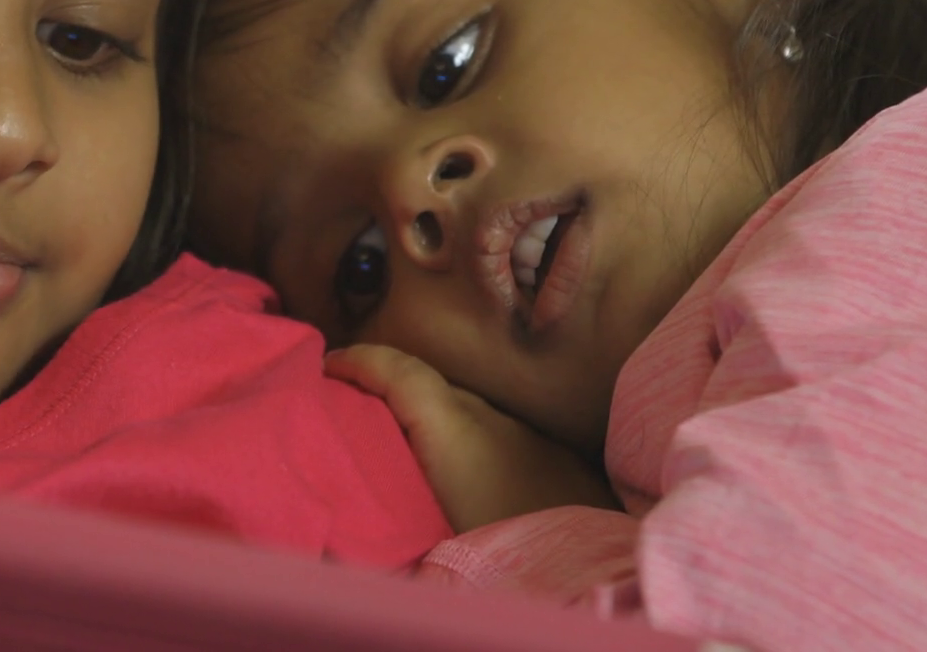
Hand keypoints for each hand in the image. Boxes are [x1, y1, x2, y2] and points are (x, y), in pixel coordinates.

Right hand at [326, 344, 619, 532]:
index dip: (358, 361)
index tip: (325, 365)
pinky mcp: (552, 458)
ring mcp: (526, 436)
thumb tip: (352, 492)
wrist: (601, 565)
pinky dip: (459, 437)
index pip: (398, 370)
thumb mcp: (428, 524)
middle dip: (383, 388)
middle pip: (428, 387)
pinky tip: (455, 470)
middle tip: (343, 407)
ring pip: (462, 411)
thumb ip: (390, 490)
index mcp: (454, 427)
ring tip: (394, 441)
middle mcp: (489, 418)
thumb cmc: (506, 542)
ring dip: (424, 416)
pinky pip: (490, 432)